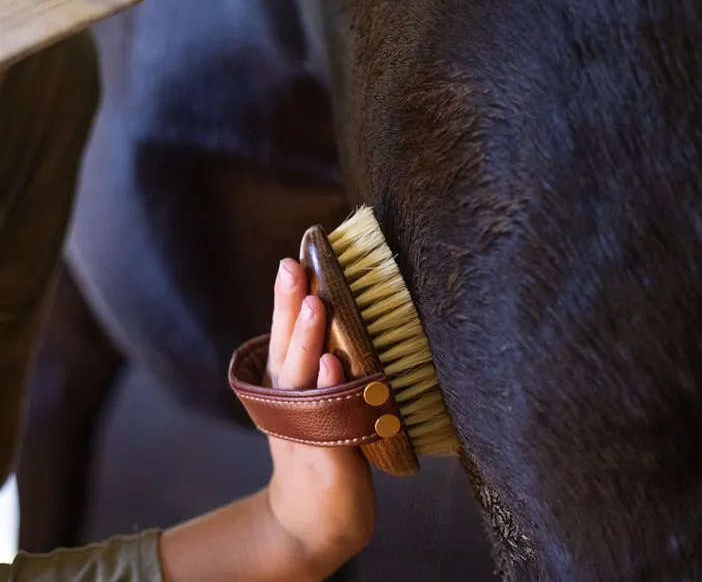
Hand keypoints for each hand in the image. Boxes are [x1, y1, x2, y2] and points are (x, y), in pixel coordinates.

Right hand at [265, 258, 375, 570]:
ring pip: (300, 377)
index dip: (287, 296)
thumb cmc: (324, 450)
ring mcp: (303, 429)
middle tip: (294, 266)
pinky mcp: (326, 456)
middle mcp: (289, 402)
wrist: (314, 520)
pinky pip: (326, 419)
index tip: (297, 255)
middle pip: (285, 346)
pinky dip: (329, 390)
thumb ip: (324, 362)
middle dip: (288, 305)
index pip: (284, 333)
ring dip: (306, 339)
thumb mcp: (319, 401)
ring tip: (313, 305)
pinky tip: (333, 364)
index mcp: (288, 385)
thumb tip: (342, 309)